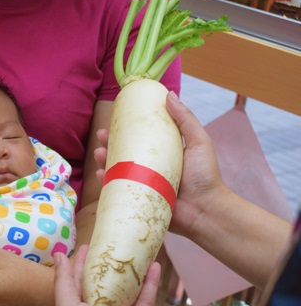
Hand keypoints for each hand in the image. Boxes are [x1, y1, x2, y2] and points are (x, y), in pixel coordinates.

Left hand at [54, 245, 159, 305]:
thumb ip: (64, 281)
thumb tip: (59, 255)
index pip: (80, 279)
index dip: (83, 261)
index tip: (89, 243)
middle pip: (105, 281)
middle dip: (110, 262)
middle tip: (115, 240)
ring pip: (128, 287)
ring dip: (133, 268)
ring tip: (137, 247)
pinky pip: (147, 297)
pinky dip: (151, 281)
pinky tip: (155, 264)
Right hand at [94, 91, 227, 238]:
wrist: (205, 210)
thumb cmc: (205, 176)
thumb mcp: (198, 142)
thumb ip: (185, 119)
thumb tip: (169, 95)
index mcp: (164, 153)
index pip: (141, 137)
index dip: (127, 129)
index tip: (115, 119)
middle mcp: (151, 168)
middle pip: (125, 153)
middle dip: (110, 144)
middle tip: (101, 137)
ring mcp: (143, 184)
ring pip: (118, 170)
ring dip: (105, 161)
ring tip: (99, 154)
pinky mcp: (138, 200)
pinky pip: (118, 190)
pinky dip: (107, 182)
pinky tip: (101, 175)